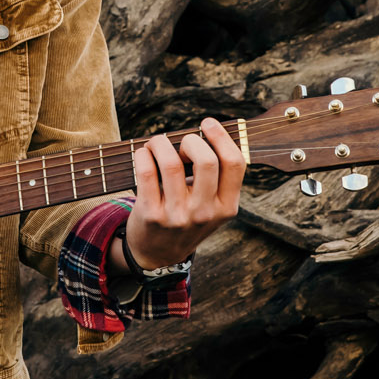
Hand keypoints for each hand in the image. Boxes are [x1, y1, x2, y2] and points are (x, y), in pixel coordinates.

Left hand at [120, 117, 244, 270]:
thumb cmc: (187, 218)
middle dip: (191, 140)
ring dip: (161, 143)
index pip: (234, 163)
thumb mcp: (213, 207)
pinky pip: (146, 173)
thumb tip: (209, 130)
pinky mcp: (151, 215)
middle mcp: (204, 213)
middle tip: (181, 143)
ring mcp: (177, 216)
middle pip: (206, 160)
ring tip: (156, 144)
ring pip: (171, 163)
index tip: (207, 123)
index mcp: (226, 207)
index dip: (221, 136)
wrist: (158, 255)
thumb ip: (217, 177)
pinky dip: (143, 154)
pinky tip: (144, 154)